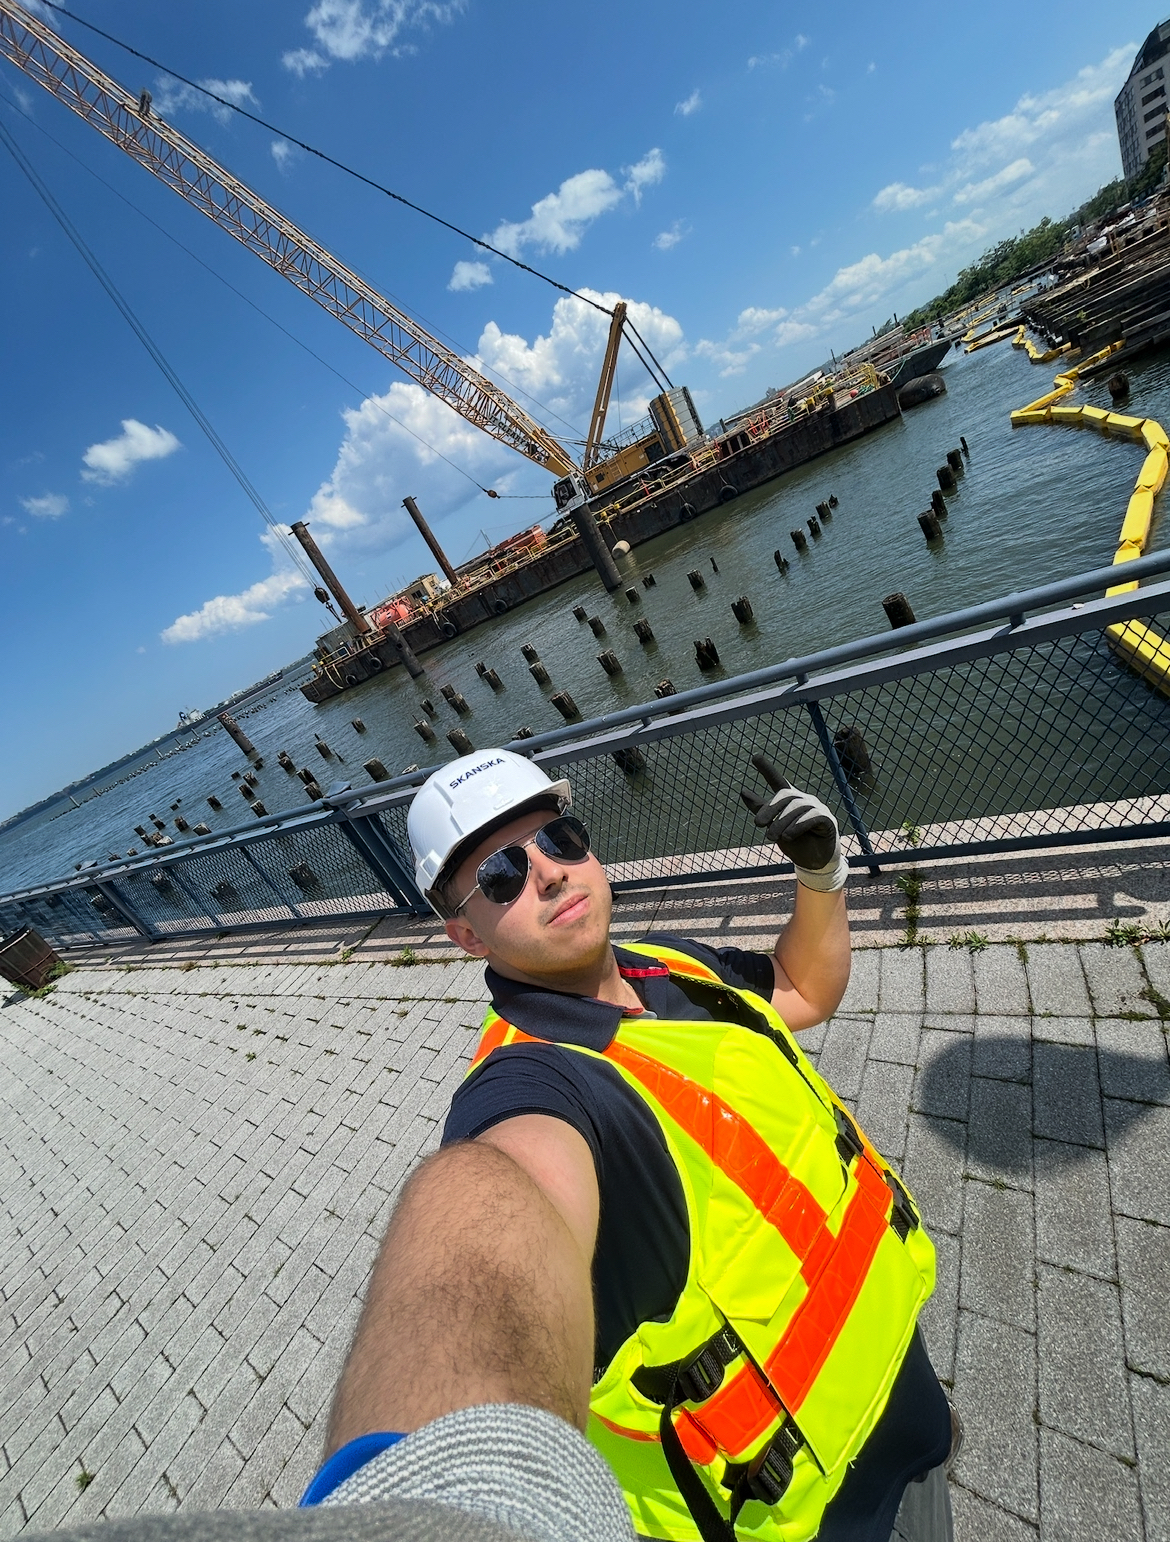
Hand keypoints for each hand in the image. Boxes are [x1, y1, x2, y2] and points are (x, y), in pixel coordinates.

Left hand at [740, 754, 848, 891]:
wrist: (814, 863)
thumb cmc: (796, 843)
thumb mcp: (773, 827)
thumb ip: (761, 809)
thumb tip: (743, 791)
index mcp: (791, 801)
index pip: (778, 782)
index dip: (767, 769)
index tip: (755, 757)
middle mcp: (804, 800)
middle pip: (785, 796)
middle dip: (770, 809)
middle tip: (758, 824)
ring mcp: (817, 808)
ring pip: (796, 807)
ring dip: (782, 822)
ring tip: (772, 836)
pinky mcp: (827, 819)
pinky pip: (812, 816)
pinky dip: (798, 825)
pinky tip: (788, 836)